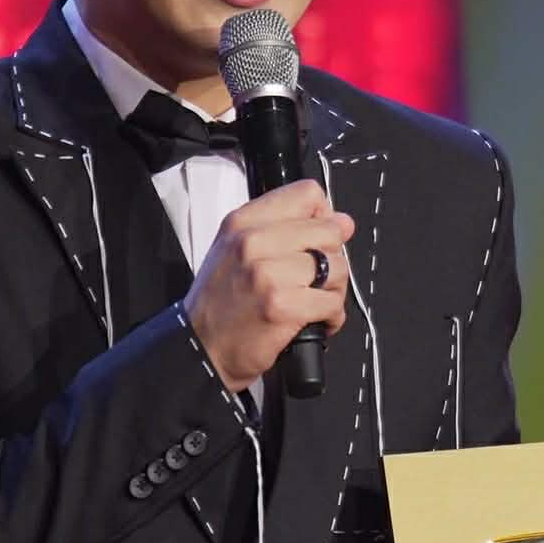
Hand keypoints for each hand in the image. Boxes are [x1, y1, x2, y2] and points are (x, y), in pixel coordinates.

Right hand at [183, 179, 354, 393]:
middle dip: (331, 258)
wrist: (201, 348)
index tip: (314, 240)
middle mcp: (253, 242)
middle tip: (315, 279)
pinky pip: (332, 302)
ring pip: (336, 268)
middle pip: (329, 232)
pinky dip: (331, 316)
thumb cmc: (220, 303)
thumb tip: (343, 222)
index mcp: (243, 222)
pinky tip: (315, 320)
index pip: (308, 194)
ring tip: (313, 301)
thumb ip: (286, 229)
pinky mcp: (281, 306)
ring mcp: (267, 274)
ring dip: (333, 290)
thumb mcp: (236, 250)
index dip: (321, 217)